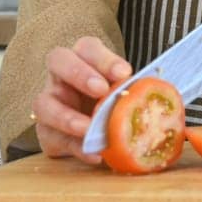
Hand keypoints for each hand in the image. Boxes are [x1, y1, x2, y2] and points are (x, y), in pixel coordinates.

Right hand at [33, 36, 131, 161]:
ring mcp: (50, 102)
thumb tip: (158, 90)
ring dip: (66, 116)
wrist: (93, 132)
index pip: (87, 47)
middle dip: (79, 73)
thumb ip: (135, 88)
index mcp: (84, 59)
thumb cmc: (113, 102)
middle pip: (57, 59)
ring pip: (43, 103)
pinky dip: (75, 147)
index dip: (103, 58)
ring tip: (88, 127)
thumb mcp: (124, 91)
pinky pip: (54, 138)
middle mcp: (62, 76)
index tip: (124, 73)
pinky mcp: (47, 132)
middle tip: (101, 90)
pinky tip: (95, 154)